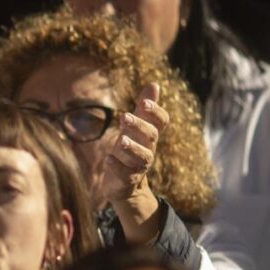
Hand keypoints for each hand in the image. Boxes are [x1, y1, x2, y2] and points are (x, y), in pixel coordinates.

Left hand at [102, 84, 166, 205]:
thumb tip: (154, 84)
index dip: (156, 112)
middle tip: (124, 116)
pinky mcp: (127, 180)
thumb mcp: (136, 128)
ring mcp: (139, 166)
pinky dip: (117, 166)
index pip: (161, 122)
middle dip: (139, 126)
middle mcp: (148, 150)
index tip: (144, 103)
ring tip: (120, 140)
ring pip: (142, 158)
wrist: (126, 185)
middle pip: (151, 137)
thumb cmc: (131, 150)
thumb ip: (144, 108)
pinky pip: (125, 174)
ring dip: (131, 148)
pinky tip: (108, 159)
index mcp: (150, 136)